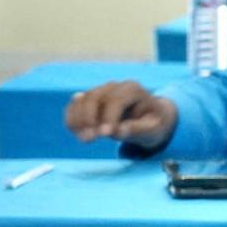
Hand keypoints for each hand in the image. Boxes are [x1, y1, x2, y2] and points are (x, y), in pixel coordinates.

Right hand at [63, 81, 178, 149]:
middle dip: (89, 118)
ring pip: (81, 100)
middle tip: (89, 139)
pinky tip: (76, 132)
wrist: (151, 118)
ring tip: (83, 139)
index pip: (116, 99)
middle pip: (94, 97)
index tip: (104, 134)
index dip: (108, 116)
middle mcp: (115, 87)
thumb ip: (137, 129)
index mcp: (133, 89)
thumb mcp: (153, 129)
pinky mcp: (90, 100)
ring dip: (77, 119)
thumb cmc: (154, 123)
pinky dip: (72, 118)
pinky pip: (75, 105)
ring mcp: (100, 91)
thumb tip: (118, 131)